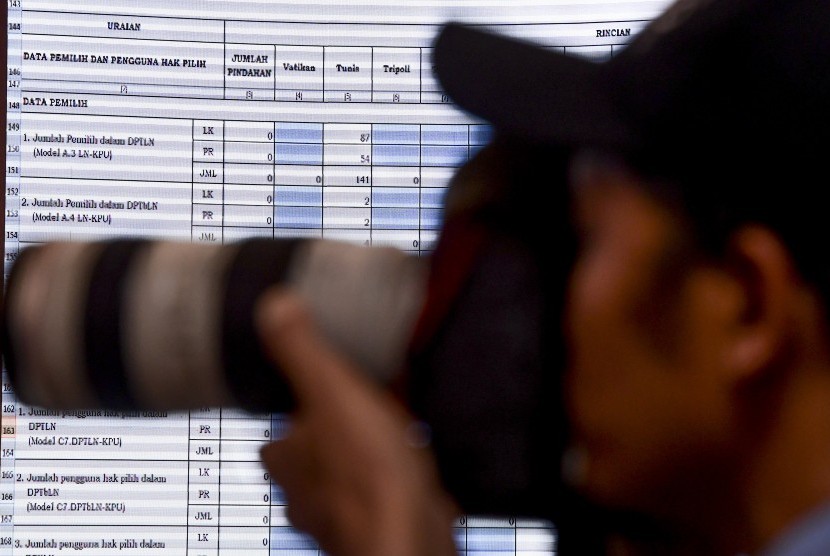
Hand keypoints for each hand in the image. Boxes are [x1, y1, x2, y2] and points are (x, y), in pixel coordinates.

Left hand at [256, 289, 458, 555]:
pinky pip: (379, 488)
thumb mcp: (332, 391)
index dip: (300, 408)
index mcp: (285, 458)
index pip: (279, 428)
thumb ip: (300, 349)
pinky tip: (411, 459)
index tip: (324, 388)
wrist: (411, 536)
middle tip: (364, 404)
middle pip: (314, 451)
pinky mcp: (379, 521)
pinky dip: (390, 474)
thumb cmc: (368, 472)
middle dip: (336, 431)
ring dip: (365, 453)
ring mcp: (342, 513)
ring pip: (347, 472)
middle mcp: (305, 492)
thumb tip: (270, 305)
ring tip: (391, 427)